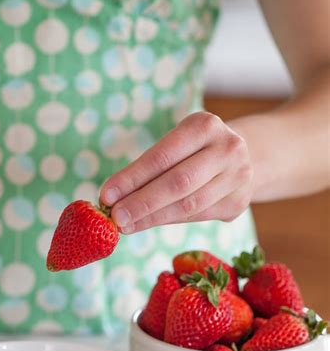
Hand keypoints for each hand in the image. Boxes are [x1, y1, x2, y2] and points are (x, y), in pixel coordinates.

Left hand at [100, 112, 253, 233]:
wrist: (245, 157)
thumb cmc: (194, 150)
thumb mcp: (177, 144)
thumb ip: (150, 167)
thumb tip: (112, 197)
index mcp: (205, 126)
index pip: (162, 157)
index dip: (132, 178)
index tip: (106, 195)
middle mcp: (227, 149)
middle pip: (177, 183)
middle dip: (141, 203)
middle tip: (115, 217)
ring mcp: (237, 177)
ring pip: (188, 205)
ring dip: (152, 217)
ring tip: (126, 224)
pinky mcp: (238, 203)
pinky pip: (197, 216)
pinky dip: (168, 220)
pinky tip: (146, 223)